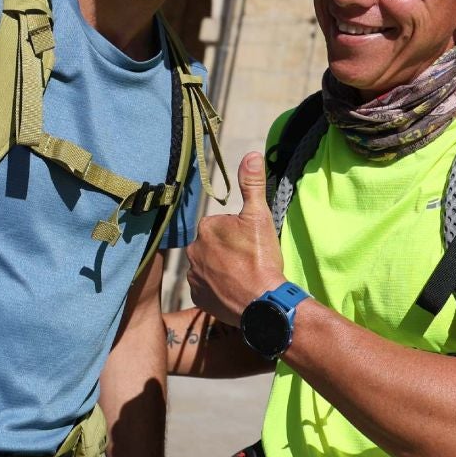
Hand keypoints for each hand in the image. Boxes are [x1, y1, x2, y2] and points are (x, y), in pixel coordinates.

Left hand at [184, 152, 285, 326]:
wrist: (262, 302)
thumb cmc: (261, 257)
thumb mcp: (259, 216)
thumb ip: (252, 184)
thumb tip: (251, 154)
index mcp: (206, 227)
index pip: (222, 225)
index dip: (239, 234)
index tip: (251, 244)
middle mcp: (192, 250)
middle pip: (214, 245)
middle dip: (228, 251)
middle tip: (249, 261)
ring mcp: (194, 276)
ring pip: (210, 266)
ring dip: (222, 270)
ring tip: (244, 277)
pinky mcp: (198, 298)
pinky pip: (207, 288)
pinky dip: (218, 289)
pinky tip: (235, 291)